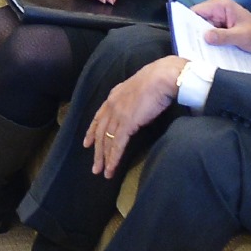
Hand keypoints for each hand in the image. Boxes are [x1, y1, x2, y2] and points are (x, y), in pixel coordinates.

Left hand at [84, 56, 184, 176]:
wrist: (163, 77)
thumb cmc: (158, 79)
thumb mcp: (139, 88)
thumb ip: (133, 98)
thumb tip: (136, 107)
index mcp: (114, 96)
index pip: (99, 117)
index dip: (92, 131)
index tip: (87, 143)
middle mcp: (112, 106)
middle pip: (100, 132)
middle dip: (97, 151)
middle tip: (95, 166)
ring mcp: (118, 115)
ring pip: (107, 141)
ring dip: (104, 159)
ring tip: (102, 173)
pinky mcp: (127, 123)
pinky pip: (117, 145)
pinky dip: (113, 158)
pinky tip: (111, 169)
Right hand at [188, 0, 250, 52]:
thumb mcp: (241, 37)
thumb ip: (223, 36)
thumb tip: (206, 37)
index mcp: (220, 5)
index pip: (195, 11)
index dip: (187, 23)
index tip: (183, 36)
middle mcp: (216, 8)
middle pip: (196, 20)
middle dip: (193, 32)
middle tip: (190, 47)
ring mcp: (217, 17)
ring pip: (200, 28)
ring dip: (200, 38)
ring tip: (197, 51)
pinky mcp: (219, 26)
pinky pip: (208, 32)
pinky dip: (207, 41)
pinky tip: (206, 50)